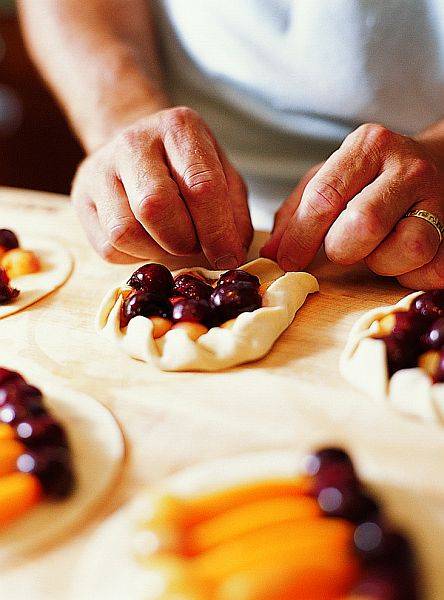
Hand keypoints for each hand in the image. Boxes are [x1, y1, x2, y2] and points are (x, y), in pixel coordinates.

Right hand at [72, 107, 251, 266]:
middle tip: (194, 244)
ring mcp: (99, 169)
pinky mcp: (80, 198)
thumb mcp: (222, 176)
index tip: (227, 256)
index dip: (217, 231)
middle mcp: (133, 142)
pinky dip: (135, 256)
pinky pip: (108, 246)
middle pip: (155, 207)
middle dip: (183, 240)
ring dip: (157, 251)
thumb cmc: (186, 167)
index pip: (201, 186)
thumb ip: (234, 213)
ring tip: (171, 241)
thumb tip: (230, 255)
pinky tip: (148, 240)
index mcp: (178, 128)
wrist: (137, 148)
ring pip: (125, 232)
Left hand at [261, 123, 443, 288]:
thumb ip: (297, 212)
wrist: (438, 165)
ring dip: (381, 262)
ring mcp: (439, 198)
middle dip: (342, 248)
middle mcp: (407, 168)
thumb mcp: (330, 178)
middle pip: (364, 223)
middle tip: (340, 249)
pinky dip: (409, 275)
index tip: (287, 261)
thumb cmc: (371, 178)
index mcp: (369, 146)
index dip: (301, 237)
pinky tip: (401, 258)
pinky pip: (430, 270)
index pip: (325, 196)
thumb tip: (272, 253)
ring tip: (377, 249)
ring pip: (406, 248)